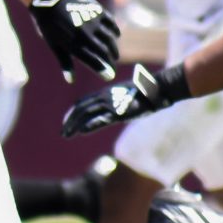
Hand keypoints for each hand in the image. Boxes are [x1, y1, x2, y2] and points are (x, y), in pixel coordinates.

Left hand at [28, 0, 119, 82]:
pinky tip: (116, 35)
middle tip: (112, 64)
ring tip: (115, 54)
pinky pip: (111, 23)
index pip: (94, 62)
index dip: (103, 70)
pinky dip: (115, 30)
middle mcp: (85, 35)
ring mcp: (92, 22)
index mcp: (74, 45)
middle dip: (110, 61)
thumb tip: (71, 80)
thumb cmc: (49, 25)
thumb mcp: (54, 45)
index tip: (109, 76)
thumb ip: (65, 63)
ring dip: (114, 48)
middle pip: (104, 51)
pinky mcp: (97, 10)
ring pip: (110, 39)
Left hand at [61, 63, 187, 136]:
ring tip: (66, 135)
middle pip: (82, 108)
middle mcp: (106, 96)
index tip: (67, 122)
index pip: (84, 102)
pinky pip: (101, 118)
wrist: (159, 88)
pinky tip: (81, 131)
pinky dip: (89, 125)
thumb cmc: (147, 92)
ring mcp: (112, 103)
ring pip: (87, 114)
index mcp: (107, 92)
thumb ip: (119, 102)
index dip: (74, 112)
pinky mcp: (120, 111)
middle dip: (70, 121)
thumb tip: (117, 110)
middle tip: (63, 132)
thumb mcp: (129, 97)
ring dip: (75, 125)